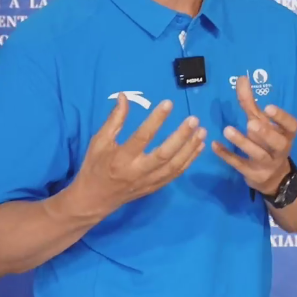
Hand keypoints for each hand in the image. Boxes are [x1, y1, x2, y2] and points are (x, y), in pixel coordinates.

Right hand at [68, 94, 205, 218]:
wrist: (94, 199)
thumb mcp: (99, 141)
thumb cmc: (95, 166)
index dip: (156, 120)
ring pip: (174, 166)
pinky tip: (199, 147)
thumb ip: (114, 120)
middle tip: (194, 120)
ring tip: (202, 131)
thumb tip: (125, 96)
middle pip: (164, 154)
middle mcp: (137, 171)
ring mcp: (149, 181)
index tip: (169, 103)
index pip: (142, 137)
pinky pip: (176, 174)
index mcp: (121, 158)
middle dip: (181, 137)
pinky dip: (189, 161)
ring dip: (190, 149)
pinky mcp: (155, 187)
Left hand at [213, 75, 296, 195]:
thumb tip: (241, 78)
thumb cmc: (266, 141)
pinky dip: (227, 155)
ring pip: (258, 155)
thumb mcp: (261, 122)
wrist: (273, 177)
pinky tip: (215, 145)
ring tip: (227, 129)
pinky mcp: (253, 174)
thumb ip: (251, 102)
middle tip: (251, 123)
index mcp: (286, 134)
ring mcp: (267, 164)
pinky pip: (239, 164)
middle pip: (277, 143)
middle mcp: (280, 150)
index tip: (268, 107)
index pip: (292, 126)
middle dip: (265, 133)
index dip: (282, 118)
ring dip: (243, 143)